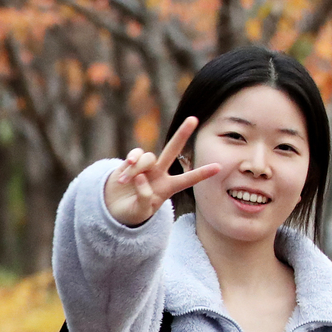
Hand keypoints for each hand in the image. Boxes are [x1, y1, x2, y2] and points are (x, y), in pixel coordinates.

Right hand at [104, 117, 220, 226]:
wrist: (113, 208)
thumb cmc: (131, 212)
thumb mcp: (140, 212)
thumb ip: (144, 197)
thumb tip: (141, 177)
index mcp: (167, 188)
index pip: (187, 180)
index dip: (202, 174)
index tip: (219, 167)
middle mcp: (159, 173)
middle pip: (172, 150)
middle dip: (182, 134)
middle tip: (193, 119)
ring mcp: (146, 166)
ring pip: (148, 157)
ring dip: (136, 169)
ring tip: (124, 182)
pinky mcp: (131, 162)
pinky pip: (135, 155)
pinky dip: (130, 161)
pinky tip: (124, 171)